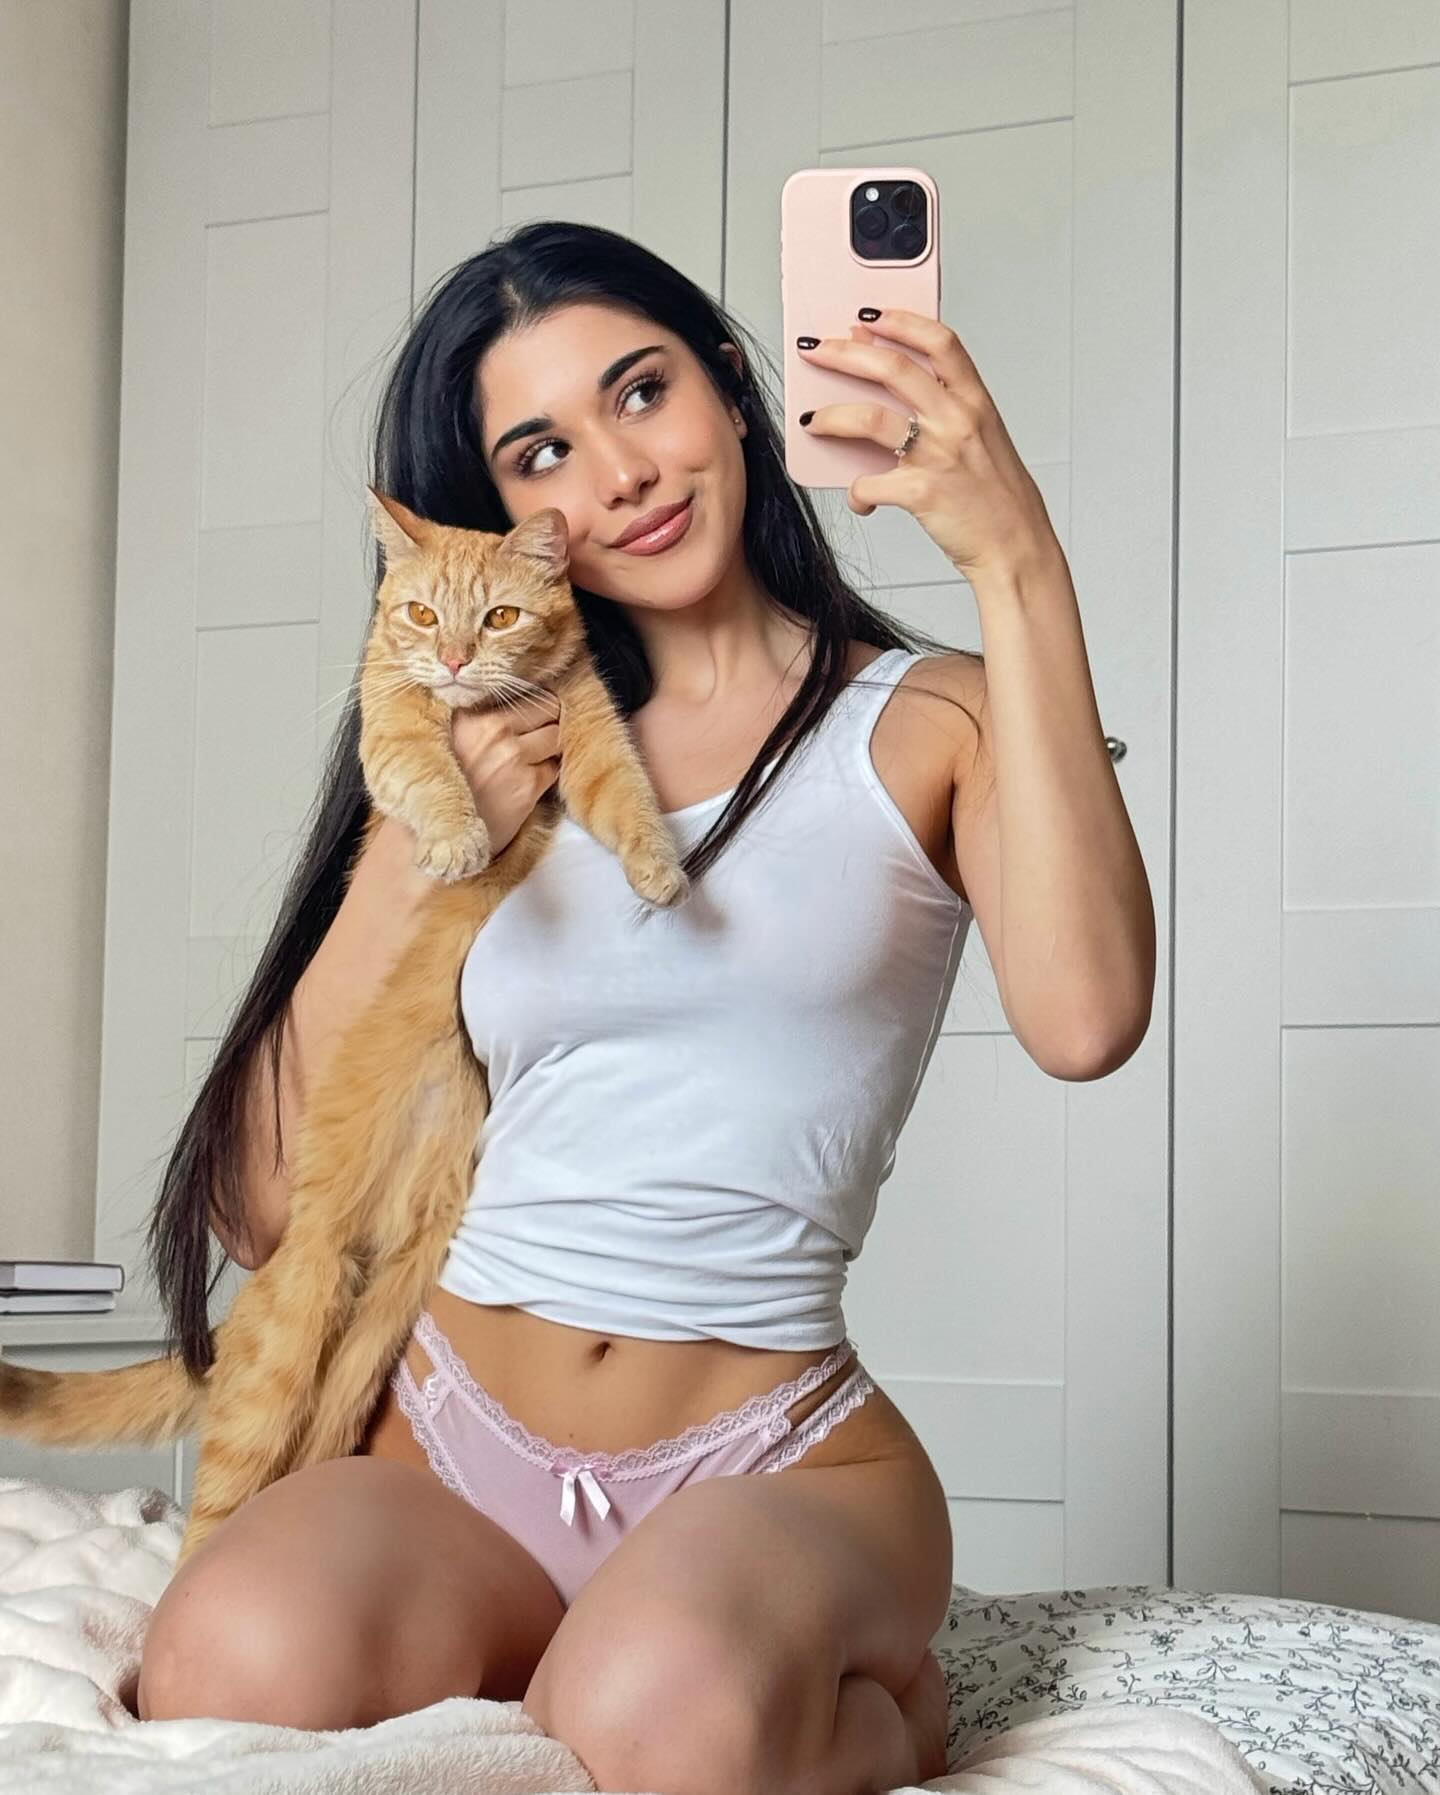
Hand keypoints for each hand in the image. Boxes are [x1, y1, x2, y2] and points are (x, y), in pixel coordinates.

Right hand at [450, 689, 561, 857]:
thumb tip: (511, 700)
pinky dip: (549, 772)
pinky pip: (555, 768)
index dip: (532, 699)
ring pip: (557, 736)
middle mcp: (493, 730)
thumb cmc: (438, 786)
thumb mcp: (445, 739)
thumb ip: (476, 717)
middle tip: (542, 731)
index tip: (534, 708)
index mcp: (470, 714)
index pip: (521, 690)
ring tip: (537, 756)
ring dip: (553, 746)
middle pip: (548, 707)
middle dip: (550, 719)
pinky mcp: (527, 786)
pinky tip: (530, 779)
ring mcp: (513, 757)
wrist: (436, 833)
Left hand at [796, 308, 1059, 578]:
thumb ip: (944, 409)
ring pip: (869, 418)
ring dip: (831, 416)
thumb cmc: (997, 498)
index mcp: (976, 402)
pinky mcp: (921, 492)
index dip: (901, 321)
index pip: (940, 342)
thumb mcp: (982, 440)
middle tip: (816, 349)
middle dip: (845, 353)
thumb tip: (891, 388)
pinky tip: (858, 498)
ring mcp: (939, 455)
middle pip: (891, 367)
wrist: (1016, 548)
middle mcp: (957, 420)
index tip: (869, 315)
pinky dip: (856, 492)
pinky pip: (869, 483)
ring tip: (811, 420)